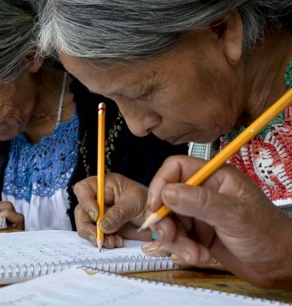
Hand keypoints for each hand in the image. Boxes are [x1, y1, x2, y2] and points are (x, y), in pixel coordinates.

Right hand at [74, 173, 152, 247]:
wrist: (159, 218)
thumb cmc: (148, 201)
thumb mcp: (135, 202)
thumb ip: (119, 213)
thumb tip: (102, 226)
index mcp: (105, 185)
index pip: (83, 189)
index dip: (85, 201)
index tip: (96, 215)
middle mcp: (99, 200)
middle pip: (80, 211)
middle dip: (87, 226)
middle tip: (99, 238)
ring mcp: (100, 215)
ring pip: (85, 226)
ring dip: (97, 238)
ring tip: (113, 242)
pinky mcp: (105, 229)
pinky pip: (96, 237)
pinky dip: (105, 242)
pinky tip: (118, 242)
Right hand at [143, 155, 291, 289]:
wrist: (281, 267)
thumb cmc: (267, 234)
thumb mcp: (234, 215)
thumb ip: (200, 202)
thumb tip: (167, 192)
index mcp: (214, 177)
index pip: (176, 168)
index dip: (161, 183)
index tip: (155, 205)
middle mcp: (204, 191)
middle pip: (168, 195)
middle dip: (165, 217)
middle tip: (168, 235)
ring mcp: (200, 212)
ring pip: (170, 218)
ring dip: (175, 238)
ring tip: (192, 253)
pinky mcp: (198, 231)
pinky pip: (178, 235)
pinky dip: (182, 247)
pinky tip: (198, 255)